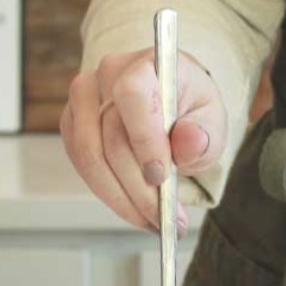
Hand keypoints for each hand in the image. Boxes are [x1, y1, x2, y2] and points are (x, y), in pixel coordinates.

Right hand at [61, 47, 226, 231]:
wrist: (170, 101)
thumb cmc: (190, 107)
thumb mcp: (212, 119)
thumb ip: (204, 133)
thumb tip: (190, 142)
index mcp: (147, 64)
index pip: (133, 95)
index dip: (143, 139)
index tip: (160, 177)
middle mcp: (108, 75)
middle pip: (111, 138)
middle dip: (139, 188)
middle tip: (165, 218)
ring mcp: (84, 99)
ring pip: (91, 158)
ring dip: (122, 198)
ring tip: (153, 221)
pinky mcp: (72, 124)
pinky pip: (82, 166)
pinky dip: (109, 194)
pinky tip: (134, 209)